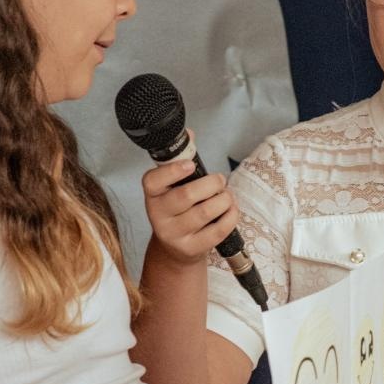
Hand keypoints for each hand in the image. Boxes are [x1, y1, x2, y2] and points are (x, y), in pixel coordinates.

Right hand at [141, 134, 239, 263]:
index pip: (152, 180)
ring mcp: (173, 234)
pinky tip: (231, 210)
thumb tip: (189, 134)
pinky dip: (230, 216)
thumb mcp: (173, 187)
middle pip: (186, 195)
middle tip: (220, 181)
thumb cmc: (178, 210)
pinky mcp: (191, 248)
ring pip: (204, 213)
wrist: (175, 249)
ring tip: (226, 196)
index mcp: (152, 195)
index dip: (172, 171)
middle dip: (211, 184)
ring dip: (223, 200)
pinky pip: (217, 231)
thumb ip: (181, 160)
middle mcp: (158, 215)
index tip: (191, 165)